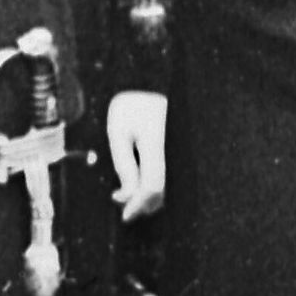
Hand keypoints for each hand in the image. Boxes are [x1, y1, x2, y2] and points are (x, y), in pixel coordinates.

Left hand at [105, 88, 168, 218]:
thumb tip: (127, 195)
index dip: (139, 204)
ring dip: (148, 194)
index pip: (153, 186)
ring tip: (126, 192)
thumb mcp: (118, 131)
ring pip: (167, 184)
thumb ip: (124, 164)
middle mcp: (172, 149)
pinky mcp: (177, 148)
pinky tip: (138, 179)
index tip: (125, 215)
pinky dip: (154, 183)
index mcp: (156, 142)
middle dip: (142, 203)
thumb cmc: (129, 104)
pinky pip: (167, 172)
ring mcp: (177, 149)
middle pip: (163, 190)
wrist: (149, 80)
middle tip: (122, 202)